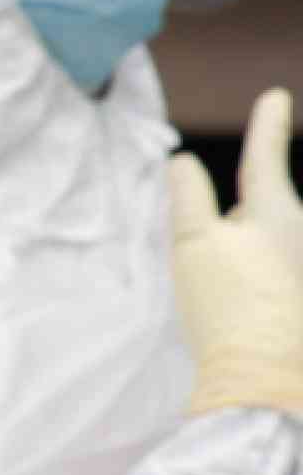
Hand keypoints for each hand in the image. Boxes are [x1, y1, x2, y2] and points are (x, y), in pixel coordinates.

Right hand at [169, 88, 302, 416]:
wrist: (264, 379)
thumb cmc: (226, 306)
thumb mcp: (191, 243)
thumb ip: (186, 195)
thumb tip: (182, 161)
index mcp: (277, 213)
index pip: (266, 156)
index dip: (268, 124)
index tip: (275, 95)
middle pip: (268, 208)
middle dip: (249, 213)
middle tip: (215, 253)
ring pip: (276, 243)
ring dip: (254, 251)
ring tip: (228, 290)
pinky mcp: (301, 299)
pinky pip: (283, 273)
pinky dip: (266, 277)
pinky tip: (248, 306)